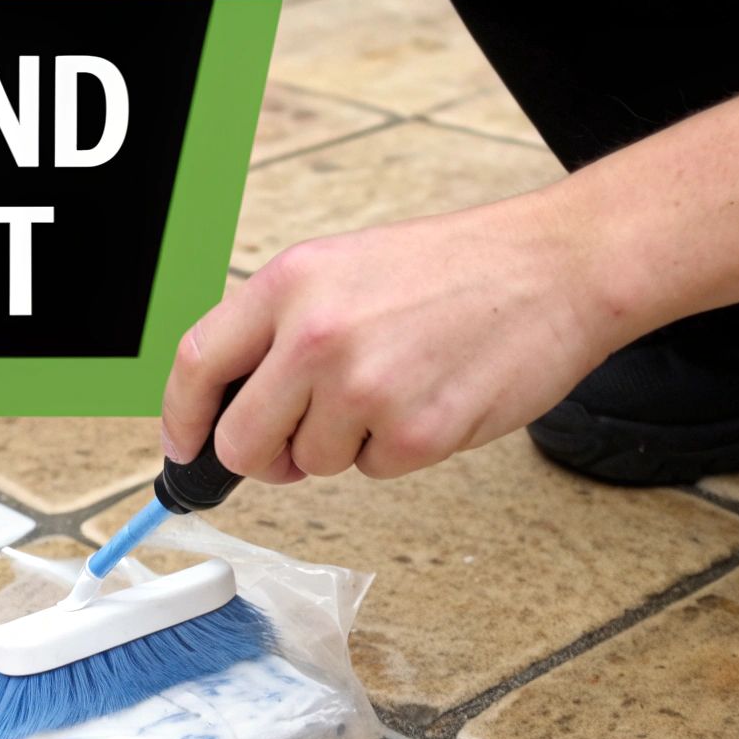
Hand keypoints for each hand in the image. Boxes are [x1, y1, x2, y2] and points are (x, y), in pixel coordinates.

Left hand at [161, 187, 636, 482]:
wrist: (555, 269)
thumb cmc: (458, 269)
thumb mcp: (346, 268)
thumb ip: (282, 326)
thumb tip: (230, 403)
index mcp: (290, 282)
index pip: (197, 363)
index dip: (183, 419)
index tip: (188, 447)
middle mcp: (316, 334)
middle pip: (242, 441)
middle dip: (266, 456)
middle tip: (303, 441)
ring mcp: (365, 387)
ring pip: (311, 464)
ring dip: (347, 444)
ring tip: (398, 385)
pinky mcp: (415, 432)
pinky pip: (374, 471)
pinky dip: (400, 449)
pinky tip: (433, 397)